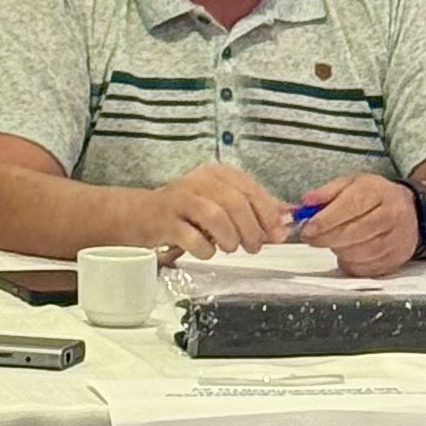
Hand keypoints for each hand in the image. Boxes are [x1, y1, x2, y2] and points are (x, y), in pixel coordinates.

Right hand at [149, 164, 292, 259]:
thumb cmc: (185, 212)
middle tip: (253, 247)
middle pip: (236, 203)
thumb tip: (286, 218)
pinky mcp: (165, 221)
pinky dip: (206, 250)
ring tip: (229, 248)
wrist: (139, 215)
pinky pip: (194, 238)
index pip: (250, 188)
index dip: (268, 213)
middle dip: (251, 230)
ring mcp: (180, 200)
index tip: (277, 233)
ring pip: (216, 217)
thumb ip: (253, 208)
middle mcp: (198, 181)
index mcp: (216, 173)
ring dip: (230, 239)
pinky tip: (205, 251)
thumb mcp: (221, 203)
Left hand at [293, 175, 419, 276]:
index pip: (349, 207)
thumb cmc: (374, 197)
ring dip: (338, 250)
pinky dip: (350, 263)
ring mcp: (397, 239)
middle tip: (311, 238)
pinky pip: (366, 268)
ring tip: (333, 241)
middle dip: (326, 238)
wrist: (410, 211)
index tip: (307, 229)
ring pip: (358, 253)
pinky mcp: (397, 258)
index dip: (325, 221)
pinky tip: (347, 252)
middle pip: (353, 233)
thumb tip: (307, 201)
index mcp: (378, 192)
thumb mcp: (350, 184)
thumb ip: (327, 192)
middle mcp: (392, 215)